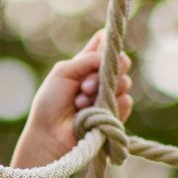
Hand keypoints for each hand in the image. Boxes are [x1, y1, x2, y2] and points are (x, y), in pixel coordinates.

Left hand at [18, 29, 133, 164]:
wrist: (50, 134)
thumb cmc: (50, 103)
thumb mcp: (63, 72)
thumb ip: (86, 59)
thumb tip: (107, 56)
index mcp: (86, 64)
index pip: (105, 43)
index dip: (107, 42)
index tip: (102, 49)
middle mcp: (101, 77)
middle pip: (122, 60)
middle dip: (108, 68)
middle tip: (85, 84)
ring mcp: (110, 95)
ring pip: (125, 81)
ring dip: (102, 90)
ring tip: (80, 101)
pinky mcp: (116, 113)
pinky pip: (126, 101)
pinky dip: (110, 104)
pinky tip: (92, 113)